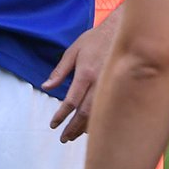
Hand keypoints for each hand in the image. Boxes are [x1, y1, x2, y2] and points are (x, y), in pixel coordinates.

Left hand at [42, 11, 119, 142]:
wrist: (123, 30)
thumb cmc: (95, 39)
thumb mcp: (73, 51)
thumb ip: (60, 71)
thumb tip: (46, 87)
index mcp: (86, 74)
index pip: (71, 101)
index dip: (61, 115)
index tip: (53, 124)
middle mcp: (99, 83)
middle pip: (85, 113)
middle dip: (73, 128)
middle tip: (63, 138)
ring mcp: (112, 86)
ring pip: (98, 114)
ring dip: (85, 127)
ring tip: (74, 136)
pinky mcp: (120, 87)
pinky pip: (109, 108)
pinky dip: (99, 120)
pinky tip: (92, 126)